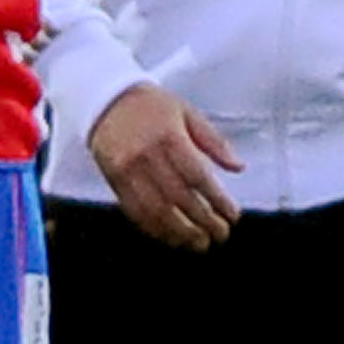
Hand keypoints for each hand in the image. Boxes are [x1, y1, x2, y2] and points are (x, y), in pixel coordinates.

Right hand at [89, 83, 243, 248]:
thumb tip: (238, 167)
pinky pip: (136, 212)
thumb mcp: (187, 113)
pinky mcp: (114, 182)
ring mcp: (128, 172)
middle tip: (221, 234)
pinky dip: (156, 229)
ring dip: (181, 233)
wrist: (105, 100)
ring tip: (200, 243)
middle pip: (179, 198)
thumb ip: (214, 141)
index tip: (232, 215)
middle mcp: (147, 157)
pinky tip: (172, 238)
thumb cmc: (151, 105)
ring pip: (157, 211)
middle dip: (204, 222)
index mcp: (169, 137)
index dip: (217, 200)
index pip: (198, 177)